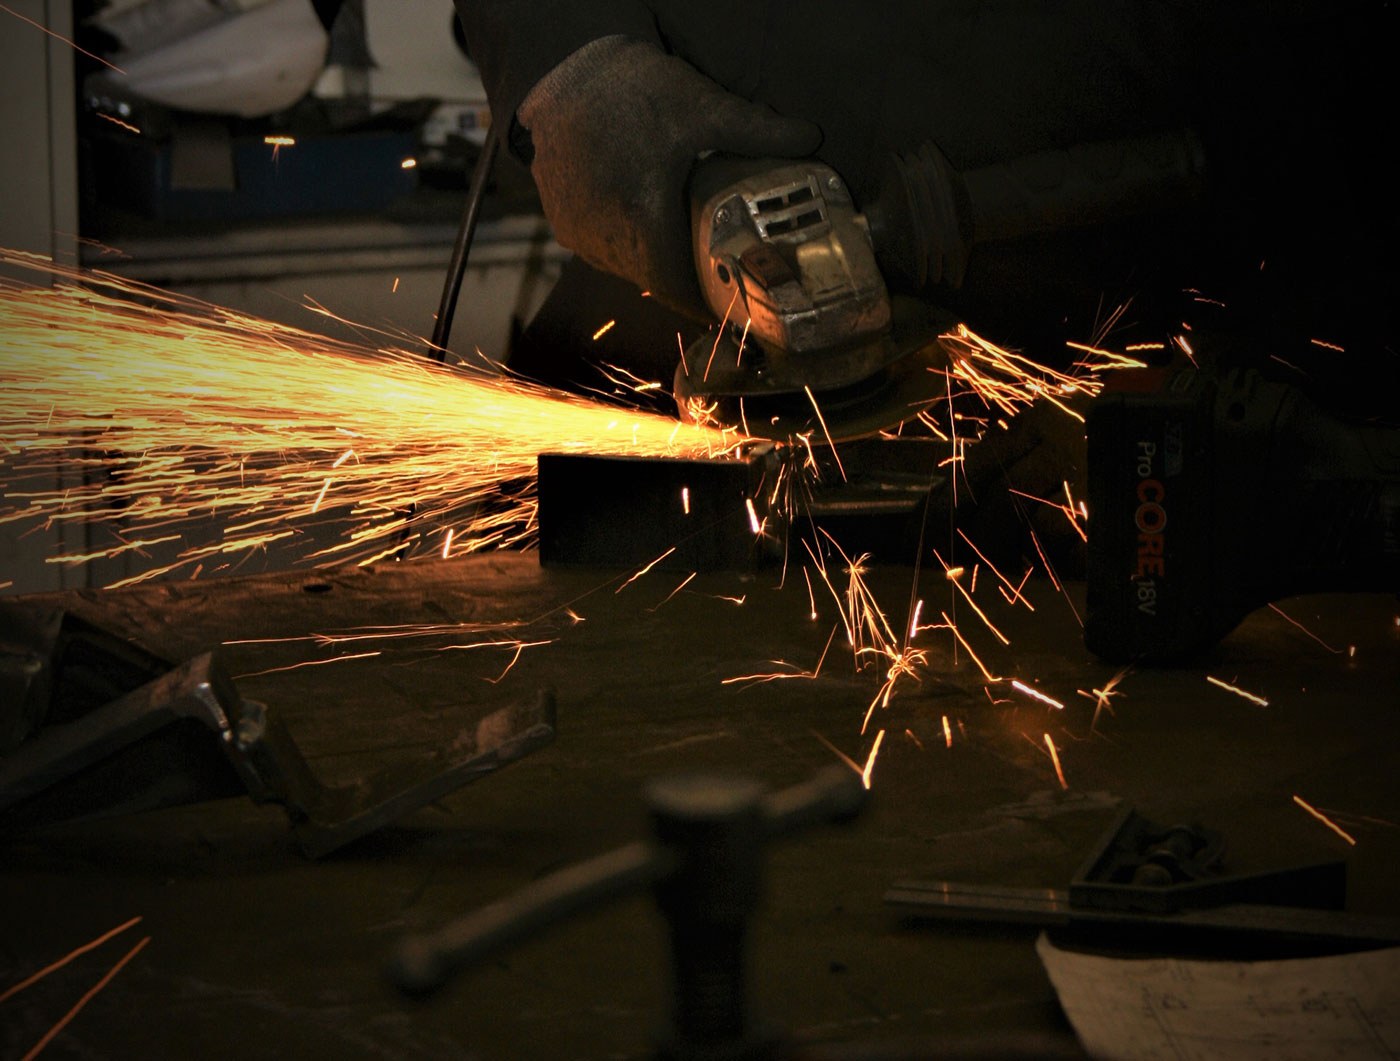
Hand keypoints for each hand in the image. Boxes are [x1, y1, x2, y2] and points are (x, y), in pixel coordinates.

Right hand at [517, 36, 821, 316]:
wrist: (559, 70)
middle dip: (685, 277)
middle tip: (715, 271)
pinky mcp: (561, 222)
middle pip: (654, 278)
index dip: (702, 302)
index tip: (726, 305)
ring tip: (683, 246)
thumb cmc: (629, 89)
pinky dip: (626, 243)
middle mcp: (604, 237)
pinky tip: (645, 222)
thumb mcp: (700, 106)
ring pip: (626, 266)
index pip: (675, 287)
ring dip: (654, 260)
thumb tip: (812, 139)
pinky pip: (601, 249)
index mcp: (642, 220)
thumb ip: (757, 129)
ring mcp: (577, 232)